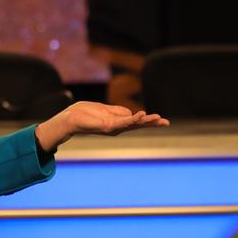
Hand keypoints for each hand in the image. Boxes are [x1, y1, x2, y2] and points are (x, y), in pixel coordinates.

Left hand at [35, 101, 168, 152]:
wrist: (70, 118)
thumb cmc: (85, 113)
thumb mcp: (106, 110)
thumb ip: (118, 111)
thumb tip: (131, 112)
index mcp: (118, 122)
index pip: (137, 121)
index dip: (149, 120)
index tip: (162, 120)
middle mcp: (117, 127)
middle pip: (138, 124)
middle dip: (152, 123)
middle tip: (166, 122)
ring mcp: (113, 128)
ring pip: (133, 124)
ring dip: (145, 121)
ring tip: (157, 118)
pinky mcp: (107, 126)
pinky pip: (122, 122)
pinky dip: (132, 119)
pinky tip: (141, 115)